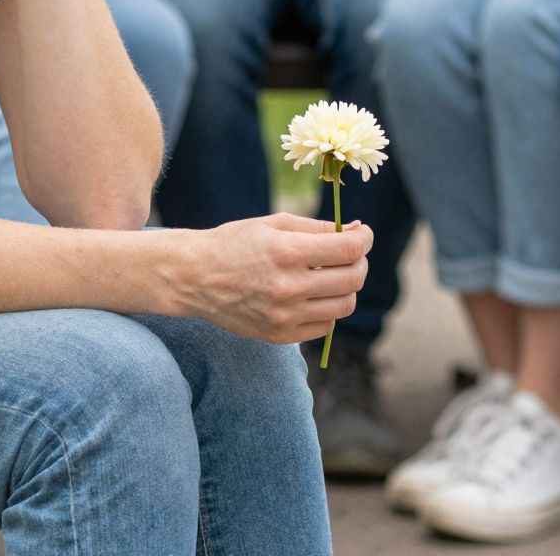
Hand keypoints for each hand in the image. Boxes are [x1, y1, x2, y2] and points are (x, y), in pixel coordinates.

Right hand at [170, 215, 370, 345]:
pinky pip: (325, 326)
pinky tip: (313, 295)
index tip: (363, 234)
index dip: (364, 239)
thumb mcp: (274, 224)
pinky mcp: (280, 335)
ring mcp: (285, 315)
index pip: (348, 249)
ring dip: (346, 287)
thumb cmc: (236, 242)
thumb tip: (357, 230)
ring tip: (331, 275)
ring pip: (344, 305)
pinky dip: (327, 309)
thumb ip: (318, 228)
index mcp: (287, 252)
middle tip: (351, 254)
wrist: (196, 277)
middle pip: (352, 279)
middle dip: (359, 262)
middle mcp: (288, 287)